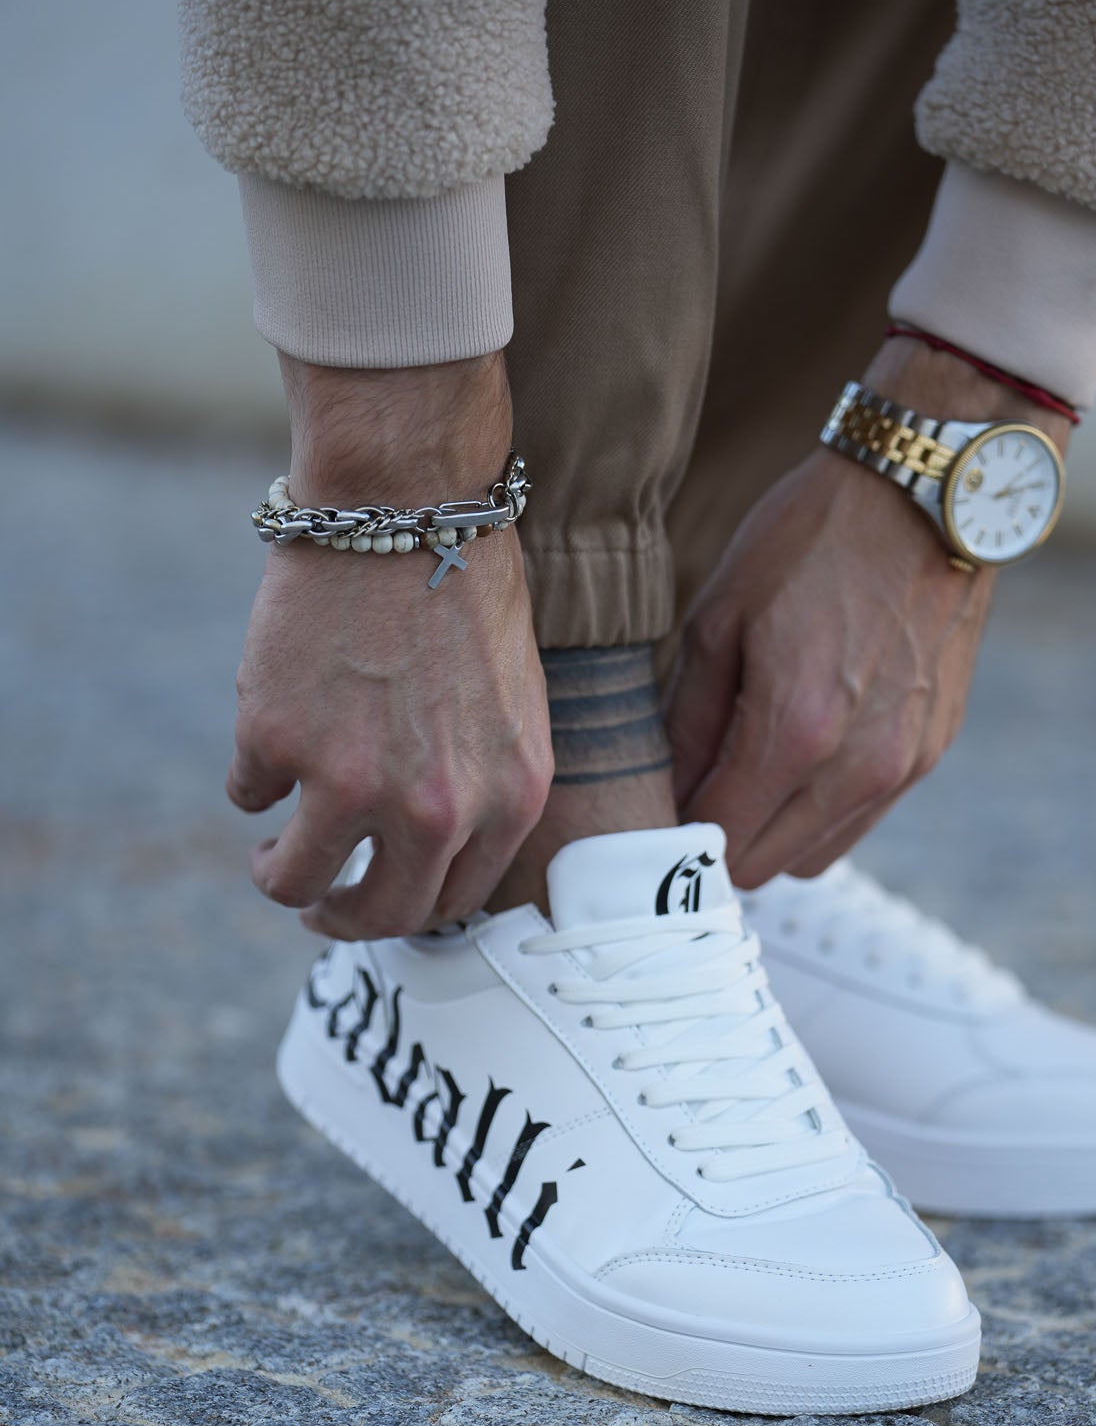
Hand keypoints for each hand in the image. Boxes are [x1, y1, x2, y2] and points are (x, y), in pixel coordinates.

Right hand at [227, 352, 552, 937]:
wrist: (408, 505)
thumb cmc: (469, 589)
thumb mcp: (514, 707)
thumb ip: (481, 785)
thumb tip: (431, 850)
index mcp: (509, 800)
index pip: (454, 901)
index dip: (409, 909)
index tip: (380, 899)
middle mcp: (437, 810)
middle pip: (379, 915)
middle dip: (341, 920)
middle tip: (319, 906)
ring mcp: (353, 782)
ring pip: (294, 878)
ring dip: (278, 874)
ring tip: (272, 854)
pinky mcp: (280, 742)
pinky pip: (250, 791)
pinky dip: (252, 780)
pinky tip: (265, 750)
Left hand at [665, 335, 1070, 887]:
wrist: (927, 492)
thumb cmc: (811, 539)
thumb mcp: (718, 618)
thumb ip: (689, 721)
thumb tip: (669, 791)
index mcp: (795, 730)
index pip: (718, 837)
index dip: (677, 829)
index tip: (662, 799)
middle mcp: (857, 766)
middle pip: (764, 865)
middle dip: (723, 836)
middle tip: (701, 784)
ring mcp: (903, 765)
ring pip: (815, 856)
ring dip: (775, 829)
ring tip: (754, 767)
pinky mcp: (932, 752)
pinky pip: (861, 819)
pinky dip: (824, 805)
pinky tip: (809, 745)